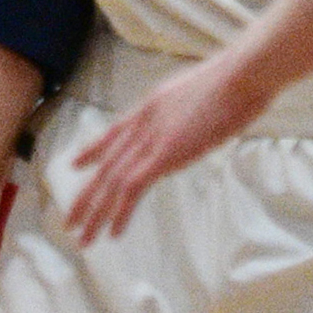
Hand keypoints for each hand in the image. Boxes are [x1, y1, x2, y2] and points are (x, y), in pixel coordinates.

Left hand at [62, 54, 263, 239]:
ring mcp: (153, 138)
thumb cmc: (236, 81)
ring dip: (96, 213)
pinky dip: (121, 212)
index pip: (113, 132)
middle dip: (86, 196)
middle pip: (106, 165)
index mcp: (151, 106)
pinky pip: (133, 187)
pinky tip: (113, 232)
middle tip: (70, 221)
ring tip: (83, 238)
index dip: (92, 151)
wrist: (242, 74)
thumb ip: (186, 113)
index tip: (76, 165)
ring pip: (113, 181)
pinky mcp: (166, 154)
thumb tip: (188, 126)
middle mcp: (144, 122)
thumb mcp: (201, 95)